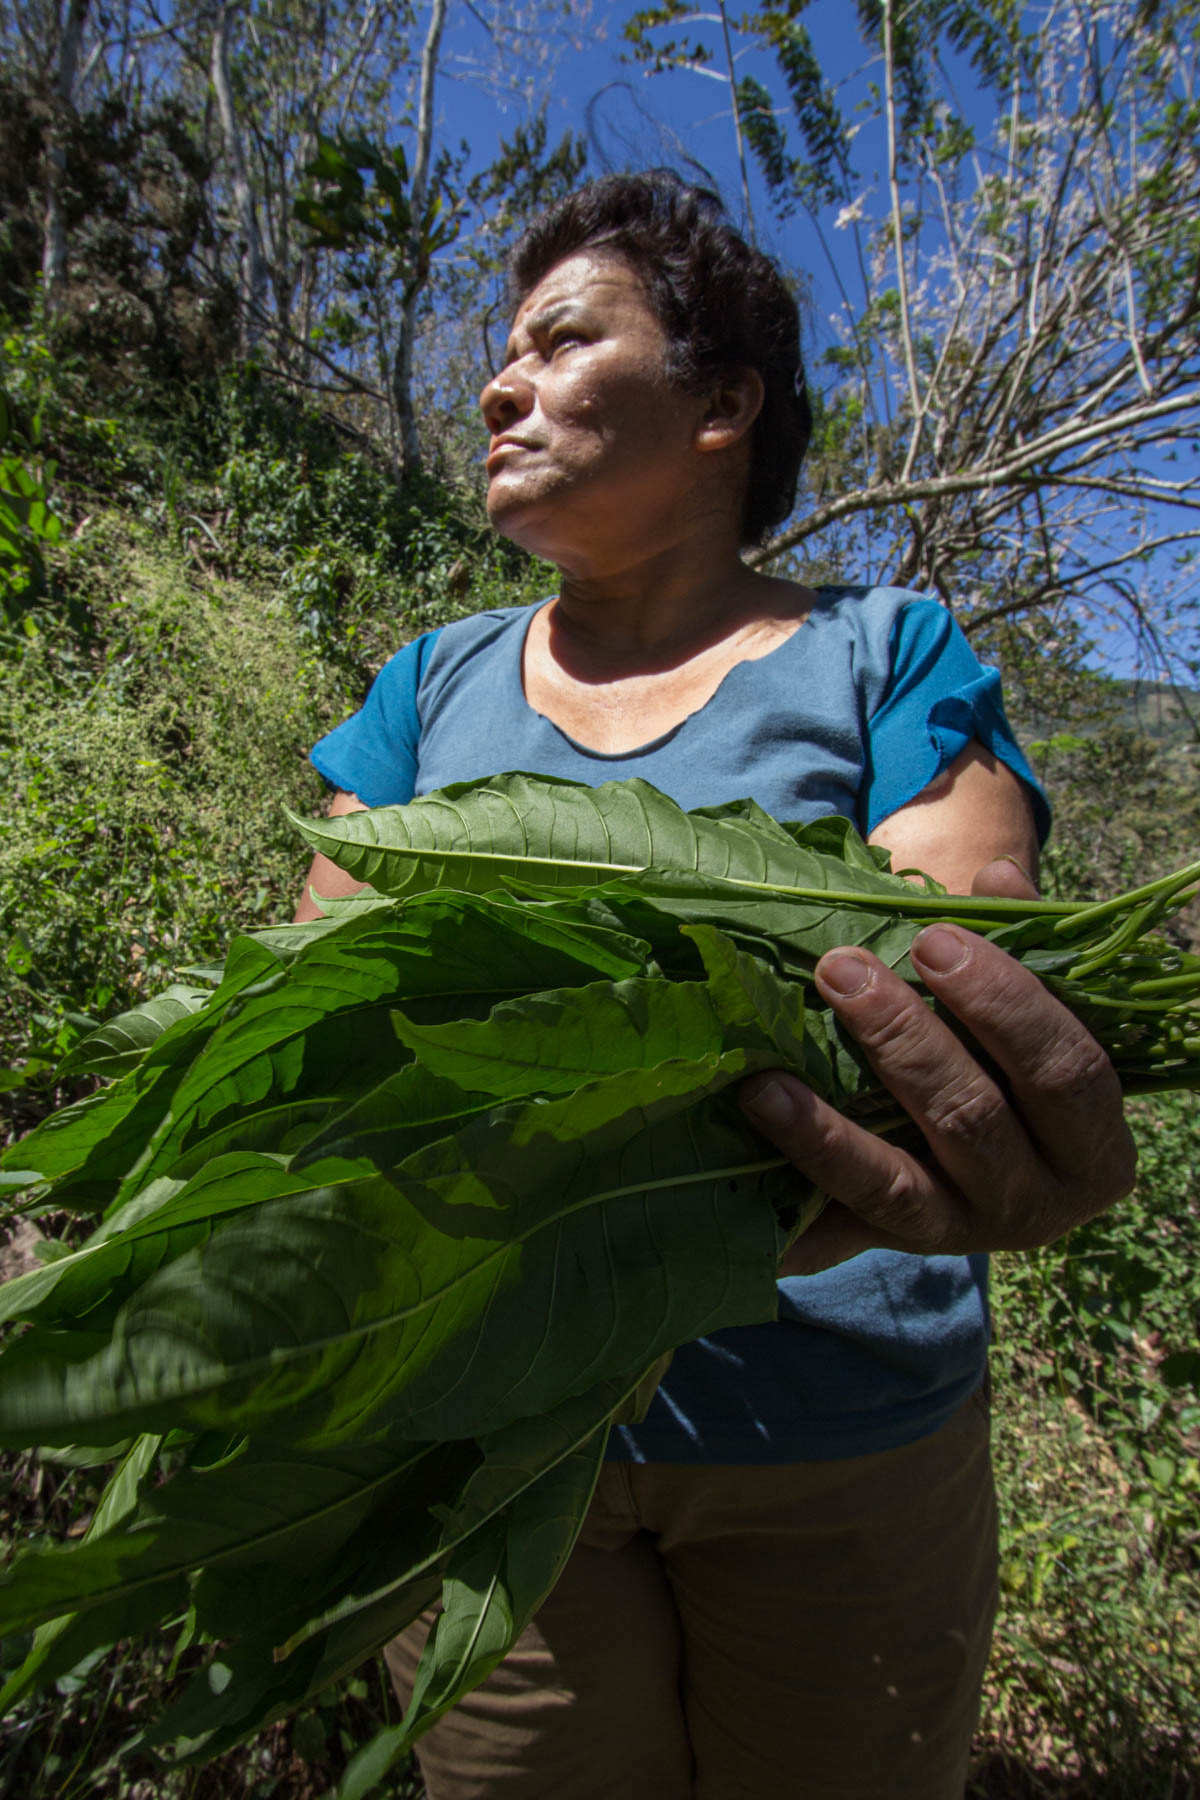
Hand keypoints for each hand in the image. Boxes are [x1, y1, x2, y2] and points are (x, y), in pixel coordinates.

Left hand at [740, 858, 1137, 1276]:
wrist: (988, 1173)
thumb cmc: (1011, 1067)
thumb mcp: (1031, 1015)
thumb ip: (1022, 948)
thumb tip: (996, 879)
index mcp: (1093, 1143)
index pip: (1063, 1069)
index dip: (1004, 1002)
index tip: (934, 937)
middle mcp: (1039, 1204)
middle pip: (974, 1121)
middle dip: (904, 1040)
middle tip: (840, 969)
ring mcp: (963, 1234)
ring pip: (899, 1186)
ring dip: (829, 1131)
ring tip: (765, 1078)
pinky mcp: (895, 1250)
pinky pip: (841, 1230)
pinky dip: (794, 1210)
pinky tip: (745, 1173)